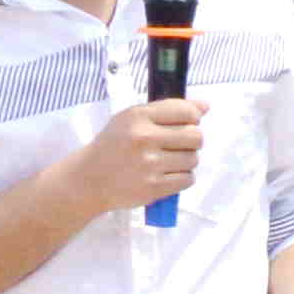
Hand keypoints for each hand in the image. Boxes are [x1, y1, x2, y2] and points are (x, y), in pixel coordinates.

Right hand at [74, 98, 205, 214]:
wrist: (88, 179)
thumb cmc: (113, 145)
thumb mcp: (131, 119)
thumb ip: (168, 110)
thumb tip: (205, 106)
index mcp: (138, 116)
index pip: (186, 111)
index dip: (193, 118)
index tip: (186, 123)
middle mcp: (144, 138)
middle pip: (196, 136)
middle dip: (192, 140)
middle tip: (177, 145)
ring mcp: (149, 164)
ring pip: (193, 159)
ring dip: (186, 161)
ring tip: (167, 161)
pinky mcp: (153, 187)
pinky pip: (188, 180)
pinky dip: (182, 178)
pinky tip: (166, 174)